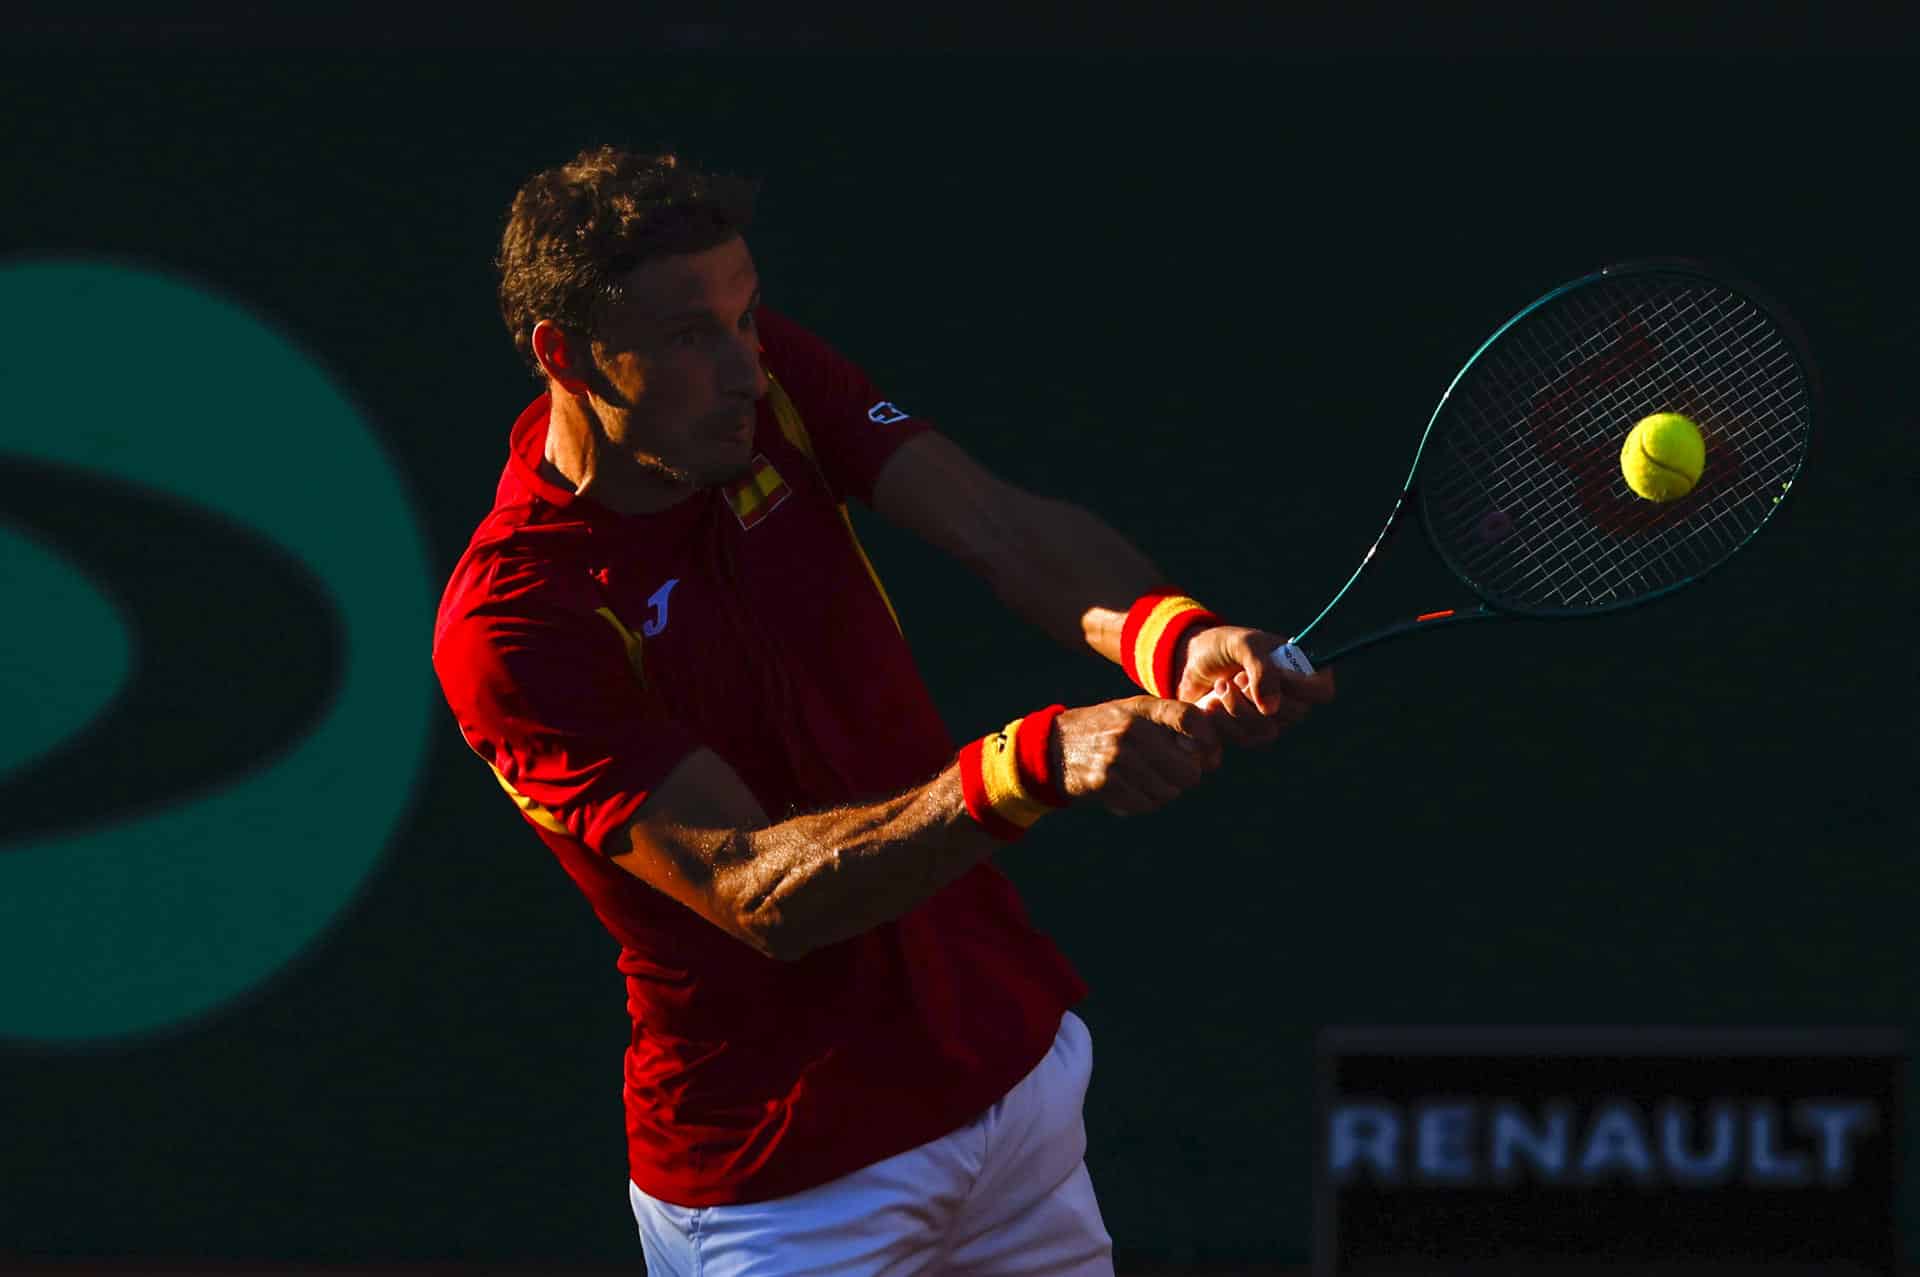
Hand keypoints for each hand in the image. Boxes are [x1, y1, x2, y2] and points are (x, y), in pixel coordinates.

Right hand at [1049, 696, 1223, 815]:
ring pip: (1168, 792)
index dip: (1209, 740)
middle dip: (1185, 778)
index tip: (1212, 756)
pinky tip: (1130, 792)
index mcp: (1141, 708)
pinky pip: (1145, 804)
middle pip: (1186, 769)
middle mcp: (1130, 729)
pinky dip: (1142, 803)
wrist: (1053, 747)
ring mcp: (1117, 757)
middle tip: (1173, 777)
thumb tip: (1213, 757)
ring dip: (1163, 793)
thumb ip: (1170, 726)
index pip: (1189, 718)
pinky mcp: (1104, 782)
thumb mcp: (1133, 714)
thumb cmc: (1105, 731)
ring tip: (1146, 783)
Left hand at [1174, 625, 1335, 745]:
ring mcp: (1272, 719)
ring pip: (1267, 730)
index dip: (1299, 688)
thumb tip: (1271, 709)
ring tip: (1220, 685)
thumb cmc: (1224, 646)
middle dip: (1258, 696)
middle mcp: (1293, 698)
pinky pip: (1245, 739)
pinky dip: (1224, 721)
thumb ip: (1261, 669)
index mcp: (1301, 670)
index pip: (1322, 691)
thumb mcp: (1243, 644)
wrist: (1191, 662)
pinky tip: (1210, 703)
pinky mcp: (1249, 733)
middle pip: (1293, 714)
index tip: (1272, 675)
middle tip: (1236, 677)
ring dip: (1236, 708)